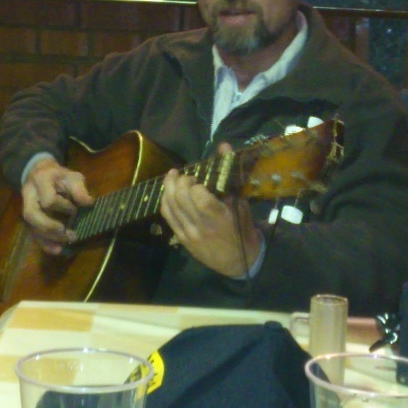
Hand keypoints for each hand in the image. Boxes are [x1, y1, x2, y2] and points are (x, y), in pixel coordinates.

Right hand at [21, 158, 93, 254]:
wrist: (41, 173)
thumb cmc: (60, 176)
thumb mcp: (72, 177)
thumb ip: (79, 189)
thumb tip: (88, 203)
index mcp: (41, 181)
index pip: (48, 200)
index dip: (63, 207)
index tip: (75, 210)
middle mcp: (29, 196)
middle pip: (31, 215)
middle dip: (49, 227)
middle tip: (68, 234)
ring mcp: (27, 208)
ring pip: (31, 227)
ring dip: (48, 239)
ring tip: (65, 244)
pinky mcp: (30, 219)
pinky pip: (33, 234)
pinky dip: (45, 244)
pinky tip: (57, 250)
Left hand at [160, 144, 262, 277]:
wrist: (238, 262)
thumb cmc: (243, 230)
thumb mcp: (242, 204)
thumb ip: (231, 176)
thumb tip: (223, 146)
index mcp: (220, 218)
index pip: (199, 196)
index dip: (195, 184)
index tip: (199, 179)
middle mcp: (202, 226)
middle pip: (181, 198)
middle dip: (180, 181)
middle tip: (186, 176)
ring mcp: (189, 233)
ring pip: (170, 206)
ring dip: (169, 187)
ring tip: (173, 176)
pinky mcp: (182, 238)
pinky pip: (168, 217)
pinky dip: (165, 201)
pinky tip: (168, 192)